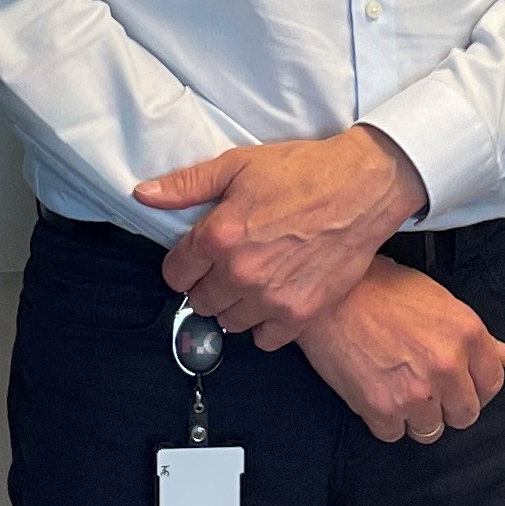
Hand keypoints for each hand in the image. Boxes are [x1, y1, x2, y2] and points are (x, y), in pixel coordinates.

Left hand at [137, 127, 427, 342]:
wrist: (362, 187)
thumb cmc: (302, 172)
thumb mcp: (237, 165)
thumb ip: (186, 185)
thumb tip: (143, 195)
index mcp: (218, 237)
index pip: (175, 273)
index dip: (186, 262)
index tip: (201, 254)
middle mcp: (240, 273)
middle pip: (200, 301)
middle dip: (209, 283)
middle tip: (232, 262)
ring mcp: (271, 298)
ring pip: (229, 322)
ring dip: (236, 305)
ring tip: (255, 279)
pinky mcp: (301, 313)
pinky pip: (265, 340)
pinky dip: (265, 324)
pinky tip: (274, 298)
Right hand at [289, 261, 504, 445]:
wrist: (328, 296)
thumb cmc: (380, 289)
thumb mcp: (439, 301)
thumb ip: (477, 336)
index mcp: (467, 335)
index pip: (492, 383)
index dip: (477, 387)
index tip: (462, 386)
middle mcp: (447, 366)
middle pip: (465, 415)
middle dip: (448, 405)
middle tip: (428, 389)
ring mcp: (415, 391)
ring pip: (431, 430)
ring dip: (417, 416)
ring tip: (399, 389)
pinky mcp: (380, 408)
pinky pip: (394, 434)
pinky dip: (385, 420)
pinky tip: (377, 394)